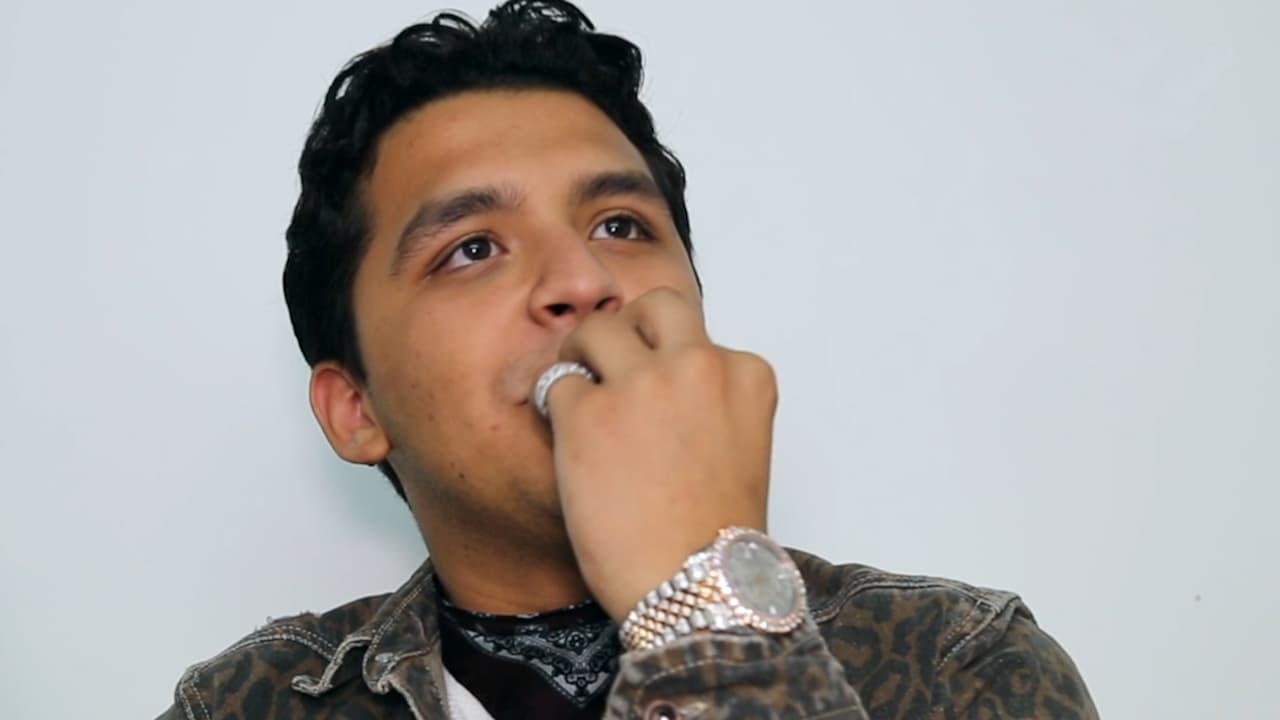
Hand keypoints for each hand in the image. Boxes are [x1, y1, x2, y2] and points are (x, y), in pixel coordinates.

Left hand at [543, 287, 777, 622]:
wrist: (694, 588)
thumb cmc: (715, 535)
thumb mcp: (738, 445)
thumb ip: (710, 400)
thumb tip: (661, 379)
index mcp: (746, 374)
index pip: (698, 336)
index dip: (670, 362)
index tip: (660, 396)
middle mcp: (698, 364)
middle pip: (654, 306)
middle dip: (629, 329)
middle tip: (610, 364)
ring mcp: (641, 383)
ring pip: (598, 329)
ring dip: (583, 357)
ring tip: (579, 395)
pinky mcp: (588, 411)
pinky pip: (559, 385)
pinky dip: (557, 409)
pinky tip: (568, 443)